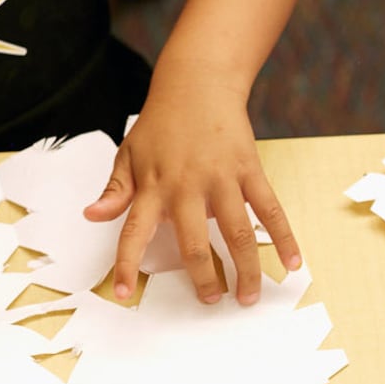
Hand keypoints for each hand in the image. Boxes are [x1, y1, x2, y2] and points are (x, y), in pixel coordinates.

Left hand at [82, 76, 299, 305]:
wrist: (197, 83)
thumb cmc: (161, 124)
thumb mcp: (129, 154)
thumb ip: (115, 190)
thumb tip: (92, 215)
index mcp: (153, 187)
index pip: (134, 233)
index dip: (128, 266)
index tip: (126, 295)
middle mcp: (186, 186)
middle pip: (195, 244)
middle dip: (204, 278)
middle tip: (210, 300)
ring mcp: (221, 179)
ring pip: (238, 234)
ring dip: (246, 270)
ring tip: (248, 297)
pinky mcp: (249, 170)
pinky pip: (270, 210)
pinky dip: (283, 238)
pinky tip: (292, 263)